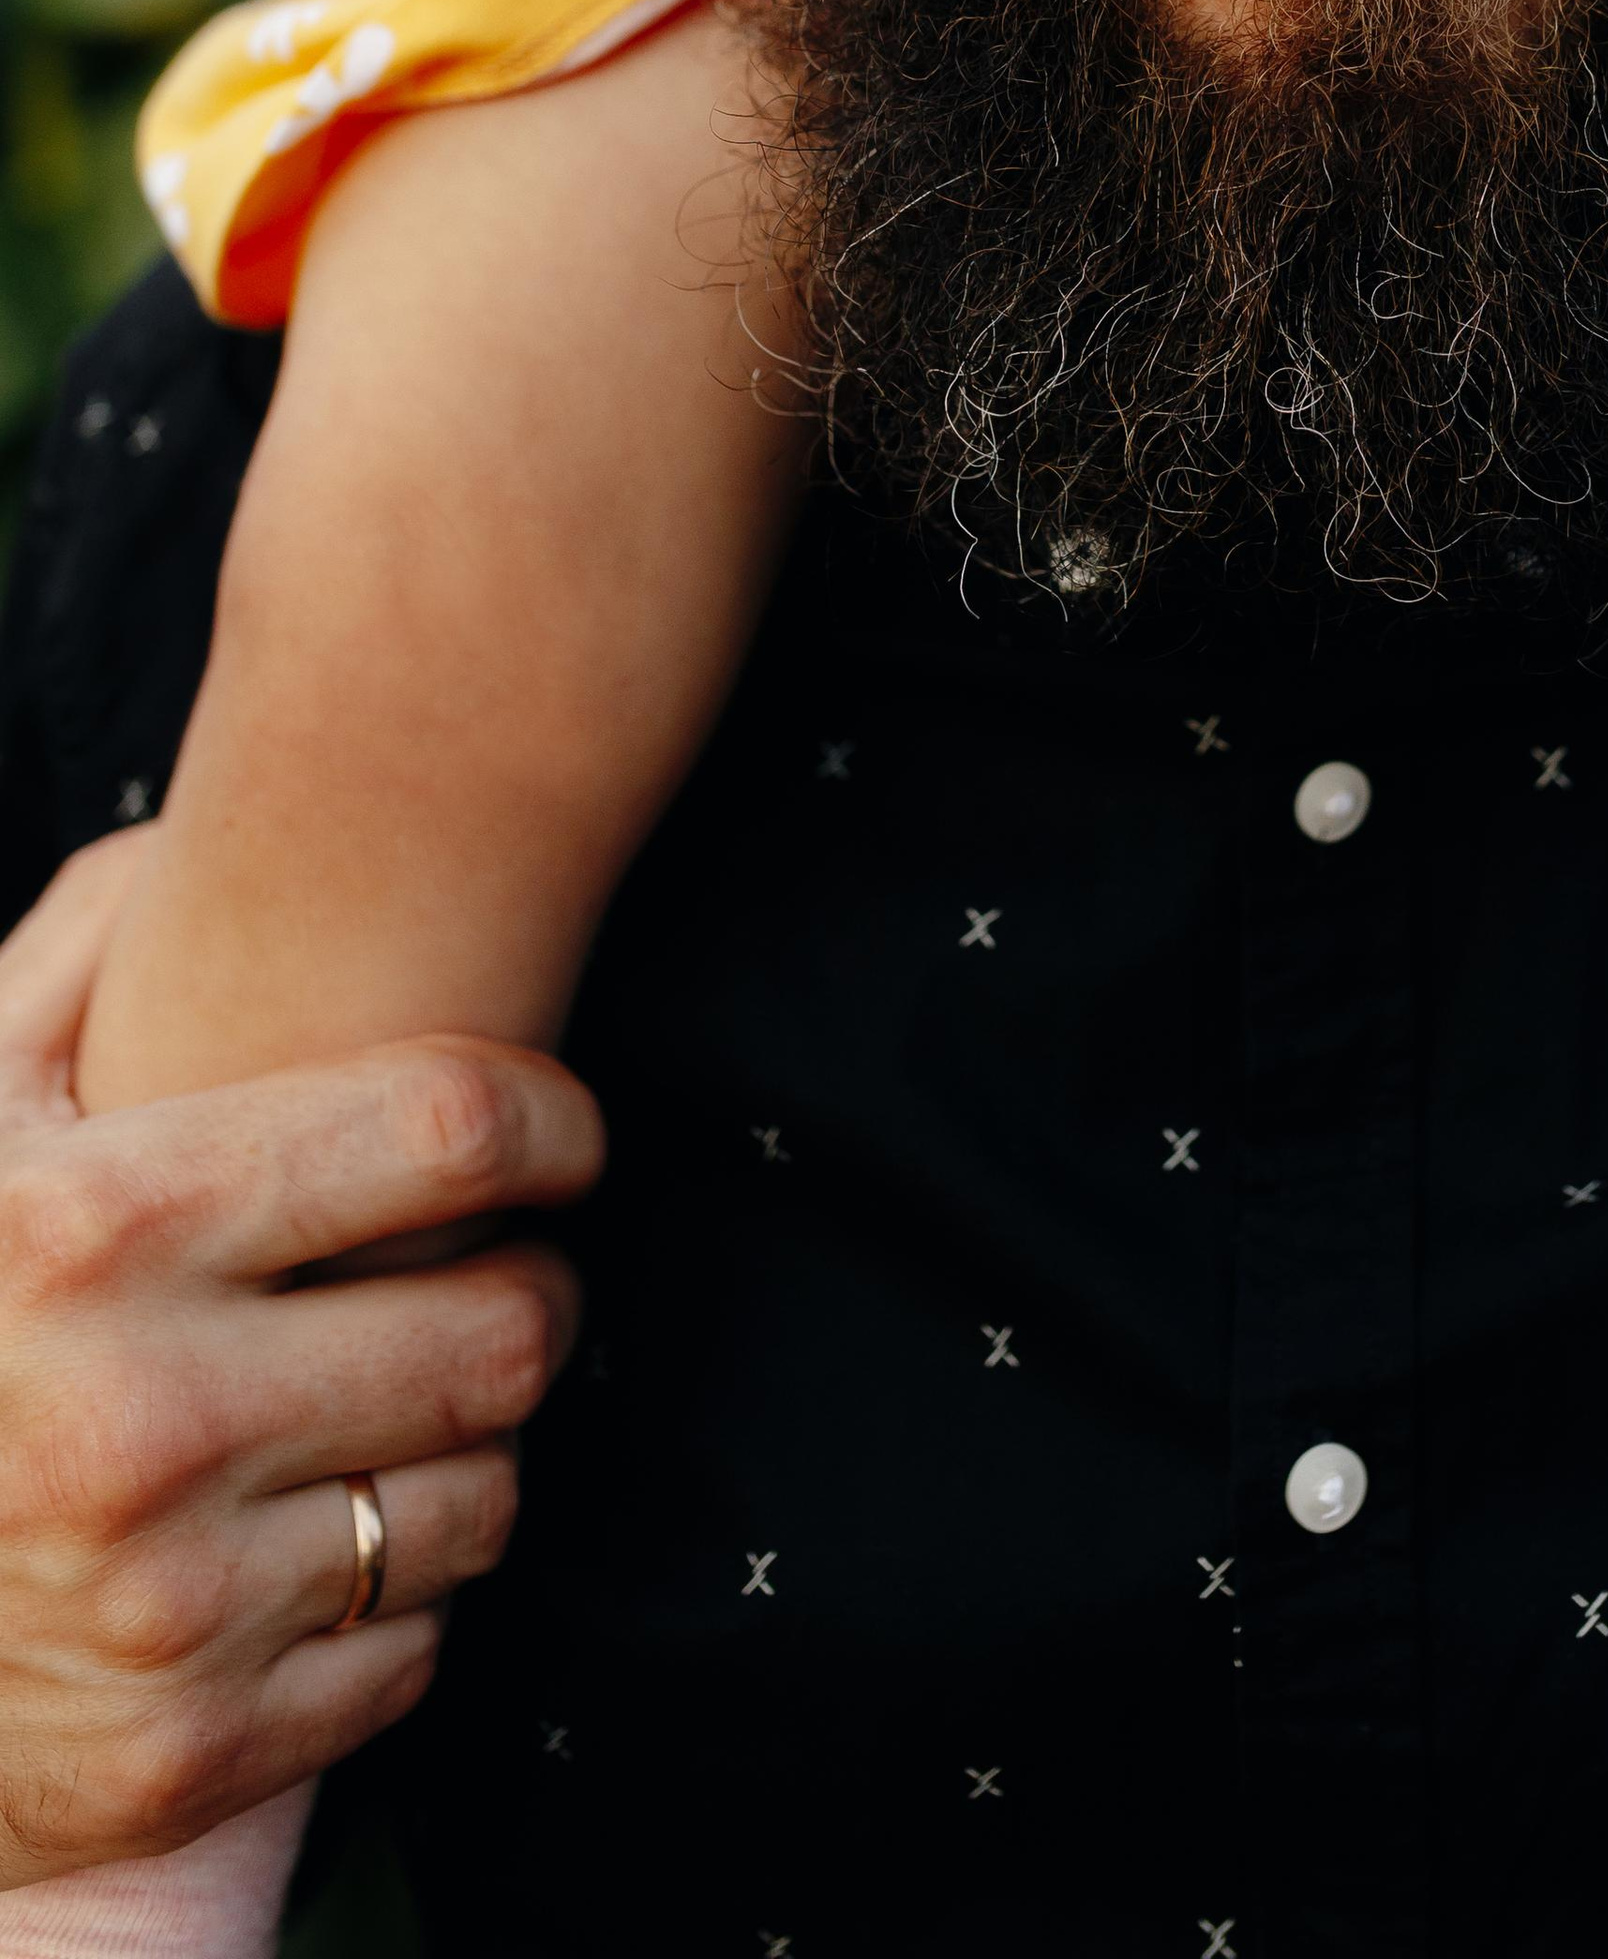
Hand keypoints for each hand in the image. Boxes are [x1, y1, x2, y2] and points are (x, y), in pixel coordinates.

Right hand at [0, 850, 600, 1888]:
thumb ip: (73, 964)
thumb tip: (204, 832)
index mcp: (93, 1234)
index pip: (452, 1131)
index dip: (552, 1117)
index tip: (561, 1131)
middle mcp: (140, 1419)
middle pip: (509, 1323)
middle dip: (527, 1286)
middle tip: (487, 1270)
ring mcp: (177, 1605)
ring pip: (488, 1492)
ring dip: (470, 1445)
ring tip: (387, 1405)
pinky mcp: (201, 1749)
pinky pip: (419, 1644)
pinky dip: (395, 1594)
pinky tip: (313, 1539)